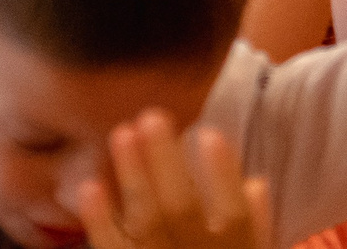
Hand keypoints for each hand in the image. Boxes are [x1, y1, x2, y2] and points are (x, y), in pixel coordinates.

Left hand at [77, 110, 269, 248]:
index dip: (222, 179)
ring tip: (121, 134)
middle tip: (151, 116)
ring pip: (145, 227)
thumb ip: (256, 231)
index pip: (235, 221)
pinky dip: (100, 223)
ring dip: (132, 180)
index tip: (209, 132)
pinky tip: (90, 187)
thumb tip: (256, 182)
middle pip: (181, 214)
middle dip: (166, 164)